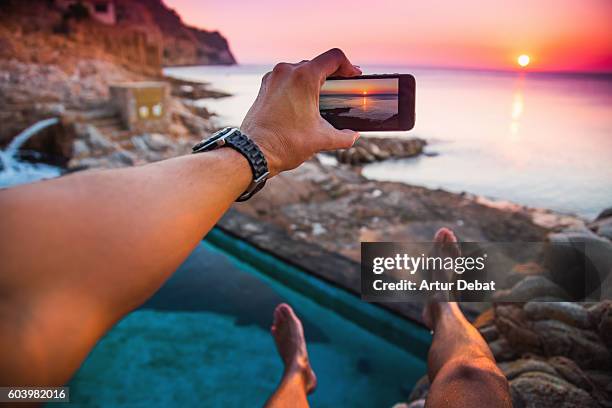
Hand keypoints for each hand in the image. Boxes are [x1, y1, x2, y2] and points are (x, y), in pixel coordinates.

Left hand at [241, 48, 361, 176]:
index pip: (334, 58)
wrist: (253, 153)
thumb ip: (344, 136)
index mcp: (303, 77)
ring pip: (299, 71)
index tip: (353, 78)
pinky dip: (297, 87)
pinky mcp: (263, 87)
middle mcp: (286, 71)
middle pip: (316, 64)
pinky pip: (285, 80)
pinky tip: (302, 105)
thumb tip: (353, 136)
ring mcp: (272, 78)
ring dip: (313, 82)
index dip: (349, 66)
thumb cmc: (286, 143)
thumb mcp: (322, 139)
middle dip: (331, 76)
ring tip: (322, 99)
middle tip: (341, 90)